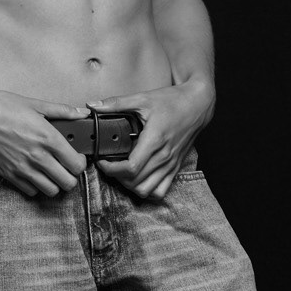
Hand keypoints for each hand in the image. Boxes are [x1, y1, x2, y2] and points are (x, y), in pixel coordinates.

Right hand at [0, 90, 87, 197]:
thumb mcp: (33, 104)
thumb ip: (60, 111)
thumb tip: (81, 113)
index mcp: (48, 138)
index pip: (77, 164)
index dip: (80, 163)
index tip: (76, 158)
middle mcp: (38, 157)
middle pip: (67, 183)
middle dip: (70, 177)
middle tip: (65, 168)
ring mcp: (23, 168)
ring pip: (51, 191)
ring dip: (54, 184)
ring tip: (50, 173)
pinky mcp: (9, 175)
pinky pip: (30, 191)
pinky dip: (35, 186)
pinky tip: (33, 174)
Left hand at [88, 78, 213, 200]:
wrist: (197, 105)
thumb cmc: (172, 101)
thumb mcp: (142, 98)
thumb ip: (116, 103)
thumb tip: (92, 106)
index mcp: (155, 139)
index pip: (130, 167)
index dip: (111, 169)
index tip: (103, 161)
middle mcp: (164, 156)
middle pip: (135, 181)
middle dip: (116, 177)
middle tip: (109, 165)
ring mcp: (170, 164)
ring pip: (146, 190)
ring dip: (130, 186)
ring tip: (122, 173)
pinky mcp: (175, 168)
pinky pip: (160, 191)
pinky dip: (147, 190)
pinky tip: (139, 179)